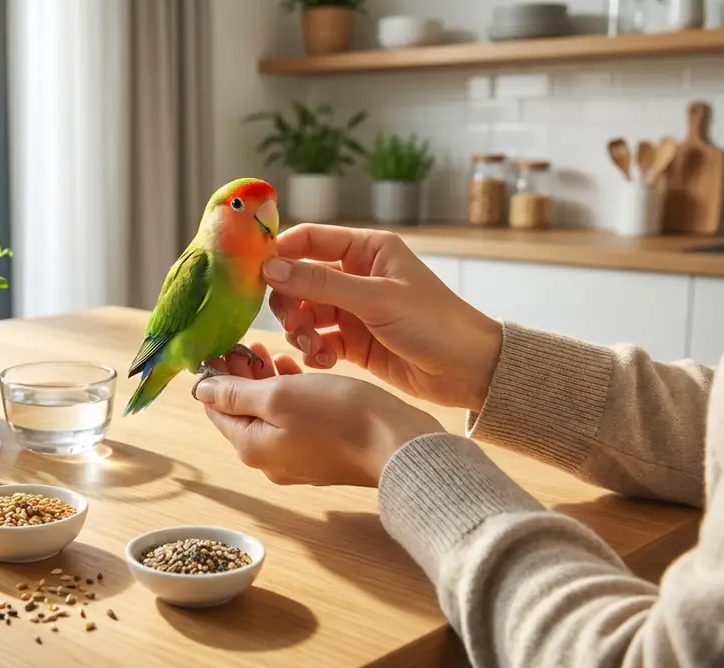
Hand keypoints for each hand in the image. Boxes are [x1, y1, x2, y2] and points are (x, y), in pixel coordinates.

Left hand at [194, 352, 444, 487]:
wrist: (398, 445)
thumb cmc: (339, 416)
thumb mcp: (280, 394)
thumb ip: (237, 392)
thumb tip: (201, 389)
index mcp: (251, 447)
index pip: (215, 409)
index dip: (214, 375)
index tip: (222, 345)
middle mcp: (269, 461)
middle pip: (241, 412)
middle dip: (239, 376)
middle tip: (246, 344)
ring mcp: (296, 461)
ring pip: (268, 415)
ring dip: (264, 383)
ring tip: (267, 351)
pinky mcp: (321, 455)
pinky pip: (293, 422)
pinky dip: (289, 396)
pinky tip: (295, 372)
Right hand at [264, 223, 502, 411]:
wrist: (469, 371)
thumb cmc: (434, 323)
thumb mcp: (376, 299)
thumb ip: (321, 284)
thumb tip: (270, 268)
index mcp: (367, 250)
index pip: (310, 239)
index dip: (281, 253)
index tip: (254, 274)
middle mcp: (357, 275)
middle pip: (299, 279)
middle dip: (289, 302)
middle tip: (291, 323)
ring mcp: (354, 309)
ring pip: (305, 312)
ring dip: (300, 330)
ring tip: (312, 347)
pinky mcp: (354, 342)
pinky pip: (318, 340)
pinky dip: (314, 350)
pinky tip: (324, 361)